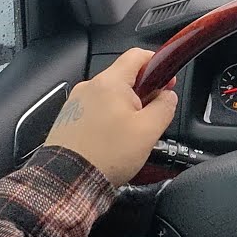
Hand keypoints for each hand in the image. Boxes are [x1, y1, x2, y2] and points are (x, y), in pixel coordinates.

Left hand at [44, 48, 178, 185]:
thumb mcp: (148, 131)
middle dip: (143, 93)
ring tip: (131, 134)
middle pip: (124, 78)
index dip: (157, 63)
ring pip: (110, 96)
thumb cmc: (106, 155)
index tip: (167, 80)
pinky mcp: (68, 119)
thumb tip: (169, 97)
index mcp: (110, 83)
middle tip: (152, 115)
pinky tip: (113, 141)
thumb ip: (165, 107)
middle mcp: (89, 87)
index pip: (137, 55)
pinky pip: (95, 111)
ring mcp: (76, 103)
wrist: (67, 181)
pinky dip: (108, 120)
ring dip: (125, 109)